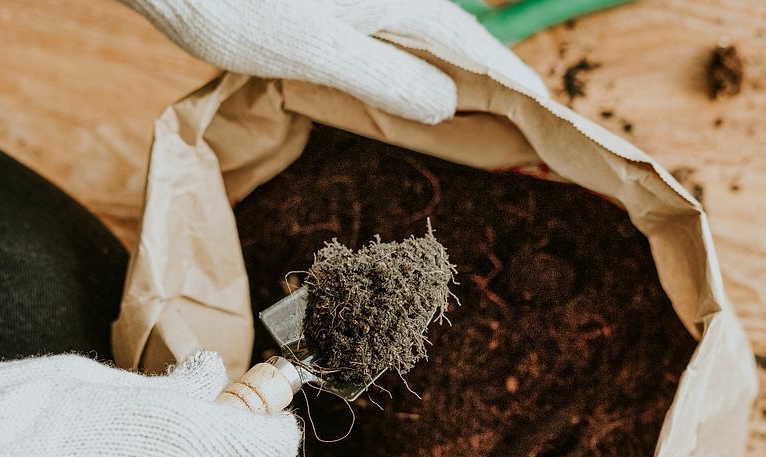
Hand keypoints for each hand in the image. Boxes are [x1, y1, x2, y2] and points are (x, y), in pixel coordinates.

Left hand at [121, 0, 546, 124]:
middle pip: (456, 39)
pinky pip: (391, 40)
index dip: (512, 80)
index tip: (546, 112)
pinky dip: (411, 69)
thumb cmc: (233, 5)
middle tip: (525, 120)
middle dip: (492, 80)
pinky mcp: (332, 9)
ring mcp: (359, 0)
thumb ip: (384, 78)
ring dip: (454, 76)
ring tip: (481, 113)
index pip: (472, 45)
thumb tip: (447, 103)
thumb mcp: (313, 51)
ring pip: (424, 39)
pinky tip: (409, 90)